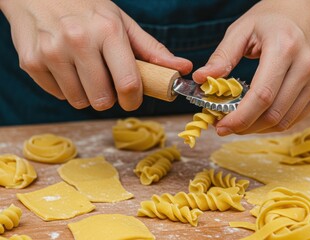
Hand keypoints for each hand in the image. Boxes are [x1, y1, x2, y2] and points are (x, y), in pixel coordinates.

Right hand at [0, 0, 191, 110]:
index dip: (133, 100)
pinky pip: (59, 96)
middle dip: (109, 98)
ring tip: (84, 72)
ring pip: (80, 102)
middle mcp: (78, 40)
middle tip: (106, 82)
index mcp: (108, 30)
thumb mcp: (121, 23)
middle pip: (103, 100)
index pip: (128, 83)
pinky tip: (65, 67)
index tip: (131, 99)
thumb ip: (152, 50)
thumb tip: (183, 68)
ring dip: (87, 94)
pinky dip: (66, 88)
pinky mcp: (31, 62)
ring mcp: (51, 51)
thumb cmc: (87, 9)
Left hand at [193, 0, 309, 134]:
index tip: (220, 127)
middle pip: (273, 113)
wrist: (306, 10)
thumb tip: (201, 79)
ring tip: (237, 122)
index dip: (239, 117)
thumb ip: (221, 57)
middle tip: (223, 126)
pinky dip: (271, 124)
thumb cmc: (270, 19)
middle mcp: (306, 67)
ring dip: (256, 128)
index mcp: (284, 48)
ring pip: (283, 121)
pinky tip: (255, 118)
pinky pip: (294, 118)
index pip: (262, 95)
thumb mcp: (241, 30)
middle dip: (244, 126)